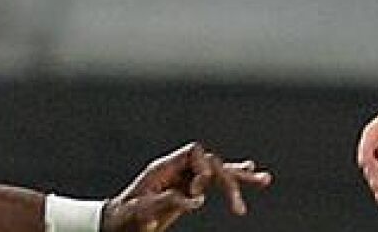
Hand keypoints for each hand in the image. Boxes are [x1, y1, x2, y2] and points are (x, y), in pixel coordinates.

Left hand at [103, 142, 272, 231]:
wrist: (114, 226)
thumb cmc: (123, 219)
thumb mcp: (141, 211)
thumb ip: (167, 202)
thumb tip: (196, 200)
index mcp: (163, 169)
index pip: (194, 153)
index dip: (203, 169)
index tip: (198, 192)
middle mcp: (175, 170)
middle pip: (210, 163)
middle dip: (227, 179)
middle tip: (238, 206)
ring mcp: (182, 180)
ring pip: (215, 172)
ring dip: (237, 177)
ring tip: (263, 179)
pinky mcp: (186, 192)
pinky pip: (212, 184)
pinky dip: (230, 182)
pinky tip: (250, 176)